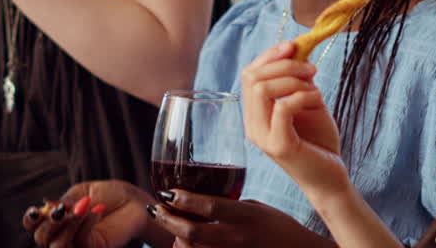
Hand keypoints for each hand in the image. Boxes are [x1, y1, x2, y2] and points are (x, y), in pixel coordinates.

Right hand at [23, 180, 153, 247]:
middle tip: (64, 207)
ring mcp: (77, 245)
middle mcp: (63, 236)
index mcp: (57, 220)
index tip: (36, 209)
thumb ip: (65, 202)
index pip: (34, 226)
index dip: (30, 220)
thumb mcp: (82, 192)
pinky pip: (81, 242)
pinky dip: (86, 223)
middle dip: (50, 221)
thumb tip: (48, 207)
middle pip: (41, 238)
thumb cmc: (108, 195)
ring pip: (57, 246)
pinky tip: (97, 210)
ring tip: (84, 206)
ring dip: (68, 223)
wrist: (133, 201)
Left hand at [150, 191, 332, 247]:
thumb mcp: (256, 208)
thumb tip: (198, 203)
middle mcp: (240, 238)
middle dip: (169, 221)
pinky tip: (181, 243)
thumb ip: (229, 206)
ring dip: (175, 238)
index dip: (185, 200)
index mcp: (248, 216)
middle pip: (194, 233)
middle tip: (156, 209)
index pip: (211, 207)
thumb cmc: (279, 228)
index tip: (167, 193)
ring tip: (167, 223)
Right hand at [240, 42, 347, 195]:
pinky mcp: (279, 146)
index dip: (269, 55)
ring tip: (314, 86)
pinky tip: (317, 99)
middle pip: (252, 77)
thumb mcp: (305, 101)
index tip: (293, 46)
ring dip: (293, 79)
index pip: (249, 74)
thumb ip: (295, 80)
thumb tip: (295, 49)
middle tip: (311, 69)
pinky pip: (282, 107)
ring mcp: (263, 137)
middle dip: (284, 64)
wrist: (330, 176)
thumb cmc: (317, 140)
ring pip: (262, 89)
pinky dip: (302, 95)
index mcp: (255, 113)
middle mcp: (252, 125)